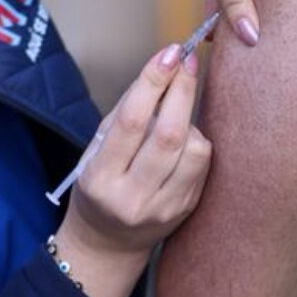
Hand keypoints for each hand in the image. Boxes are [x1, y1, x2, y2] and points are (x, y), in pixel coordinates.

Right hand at [54, 43, 210, 296]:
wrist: (108, 243)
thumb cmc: (100, 185)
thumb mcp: (95, 151)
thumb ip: (126, 113)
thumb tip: (162, 68)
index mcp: (101, 179)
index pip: (132, 121)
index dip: (154, 81)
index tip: (170, 52)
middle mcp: (133, 198)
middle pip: (170, 134)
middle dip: (183, 90)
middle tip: (188, 60)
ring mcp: (163, 209)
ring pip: (194, 150)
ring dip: (191, 119)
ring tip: (177, 113)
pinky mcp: (186, 210)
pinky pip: (202, 165)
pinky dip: (196, 141)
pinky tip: (183, 138)